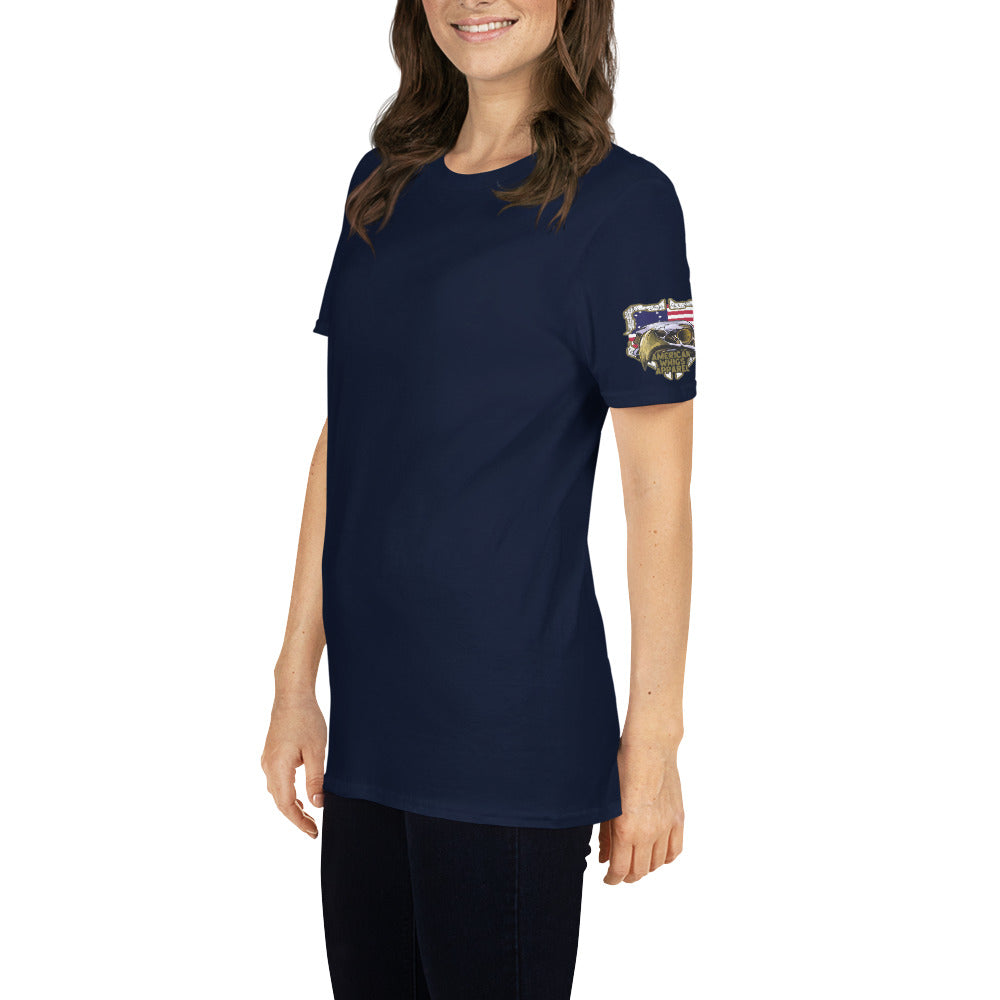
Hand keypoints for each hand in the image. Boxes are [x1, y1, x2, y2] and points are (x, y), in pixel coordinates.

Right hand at [260, 694, 327, 837]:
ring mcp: (268, 760)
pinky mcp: (271, 754)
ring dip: (292, 805)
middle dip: (296, 817)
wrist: (292, 695)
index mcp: (278, 768)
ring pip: (277, 792)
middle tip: (314, 828)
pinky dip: (288, 792)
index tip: (314, 832)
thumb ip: (316, 779)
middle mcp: (268, 766)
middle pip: (280, 801)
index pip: (287, 805)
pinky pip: (277, 780)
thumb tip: (317, 804)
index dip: (299, 822)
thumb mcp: (316, 751)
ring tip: (308, 815)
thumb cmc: (306, 719)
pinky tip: (300, 795)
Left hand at [600, 740, 683, 883]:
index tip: (608, 879)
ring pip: (658, 863)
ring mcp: (666, 826)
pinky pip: (675, 850)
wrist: (650, 747)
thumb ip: (605, 835)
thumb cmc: (622, 768)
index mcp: (626, 829)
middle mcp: (648, 833)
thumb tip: (603, 858)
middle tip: (619, 873)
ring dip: (646, 868)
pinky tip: (657, 855)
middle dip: (627, 876)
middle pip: (639, 871)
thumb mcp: (606, 802)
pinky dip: (665, 858)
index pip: (620, 870)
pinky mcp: (678, 819)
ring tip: (636, 863)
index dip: (612, 879)